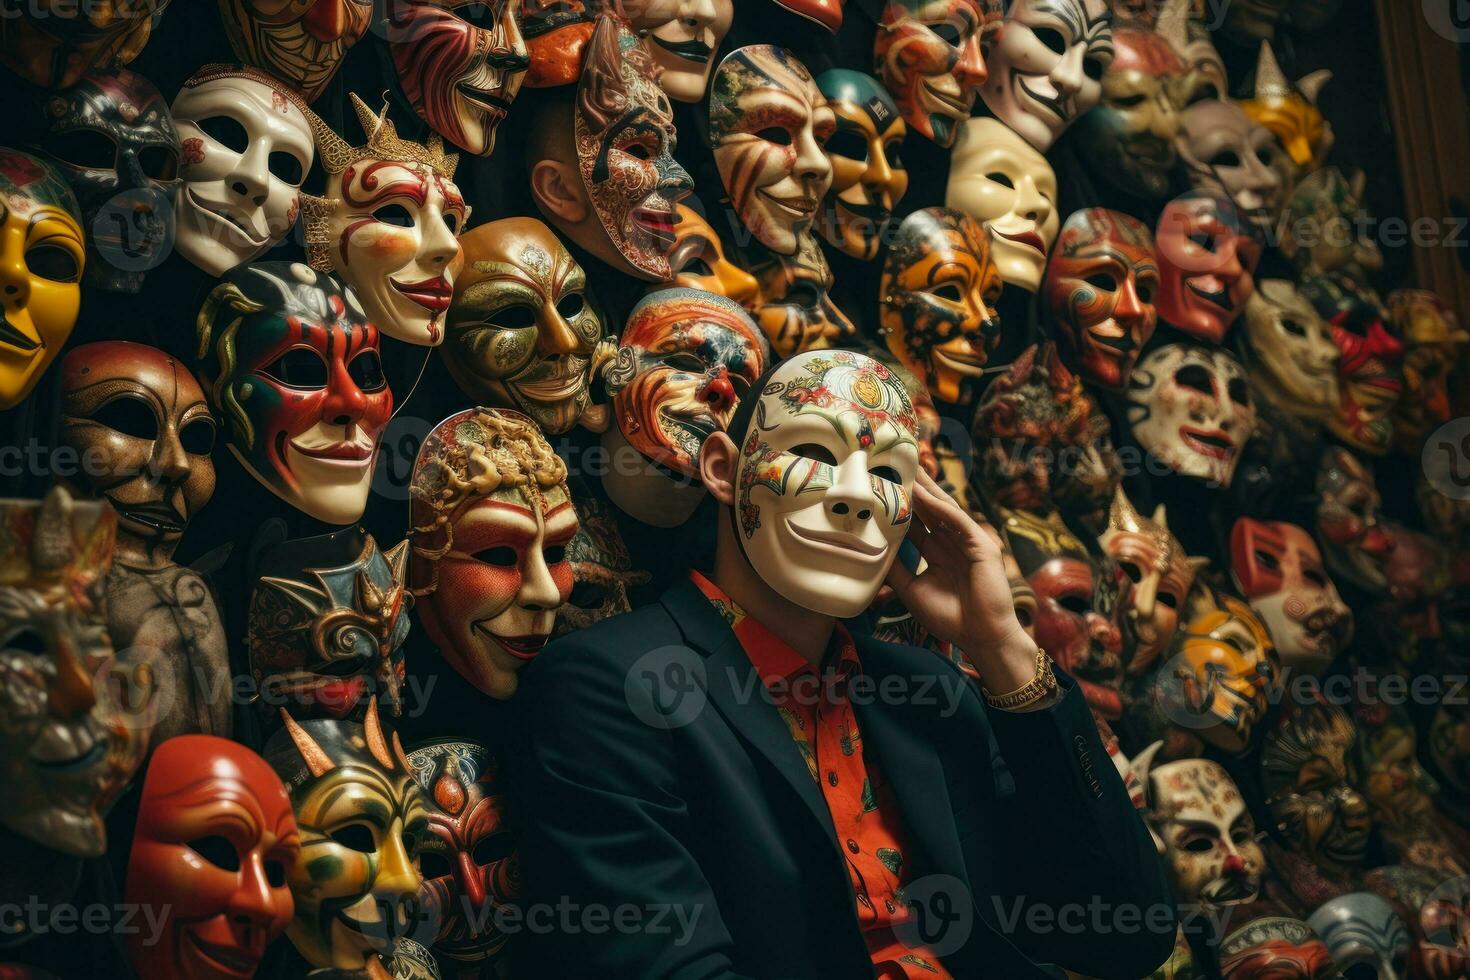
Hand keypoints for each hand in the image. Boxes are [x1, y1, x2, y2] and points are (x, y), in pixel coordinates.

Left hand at [885, 470, 1036, 689]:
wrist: (981, 637)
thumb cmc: (950, 617)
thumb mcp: (912, 591)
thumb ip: (895, 570)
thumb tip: (871, 552)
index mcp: (937, 552)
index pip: (917, 522)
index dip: (902, 506)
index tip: (882, 488)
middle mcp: (951, 542)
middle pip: (930, 508)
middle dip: (915, 487)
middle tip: (896, 464)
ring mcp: (967, 541)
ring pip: (944, 509)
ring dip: (928, 489)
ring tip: (911, 468)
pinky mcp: (981, 545)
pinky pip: (958, 521)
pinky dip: (942, 507)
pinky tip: (926, 494)